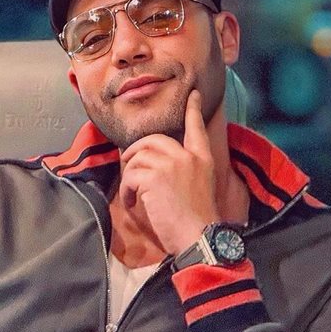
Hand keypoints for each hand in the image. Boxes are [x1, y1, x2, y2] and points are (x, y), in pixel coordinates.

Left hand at [119, 90, 218, 254]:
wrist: (199, 236)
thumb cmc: (199, 221)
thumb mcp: (201, 187)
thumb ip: (187, 171)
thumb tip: (159, 165)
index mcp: (203, 159)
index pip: (197, 128)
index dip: (193, 110)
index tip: (193, 95)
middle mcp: (188, 156)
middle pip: (154, 139)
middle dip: (136, 150)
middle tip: (128, 162)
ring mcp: (171, 164)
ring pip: (138, 158)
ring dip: (130, 177)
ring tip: (133, 195)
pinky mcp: (154, 177)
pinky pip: (131, 176)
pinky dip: (127, 190)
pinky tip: (133, 203)